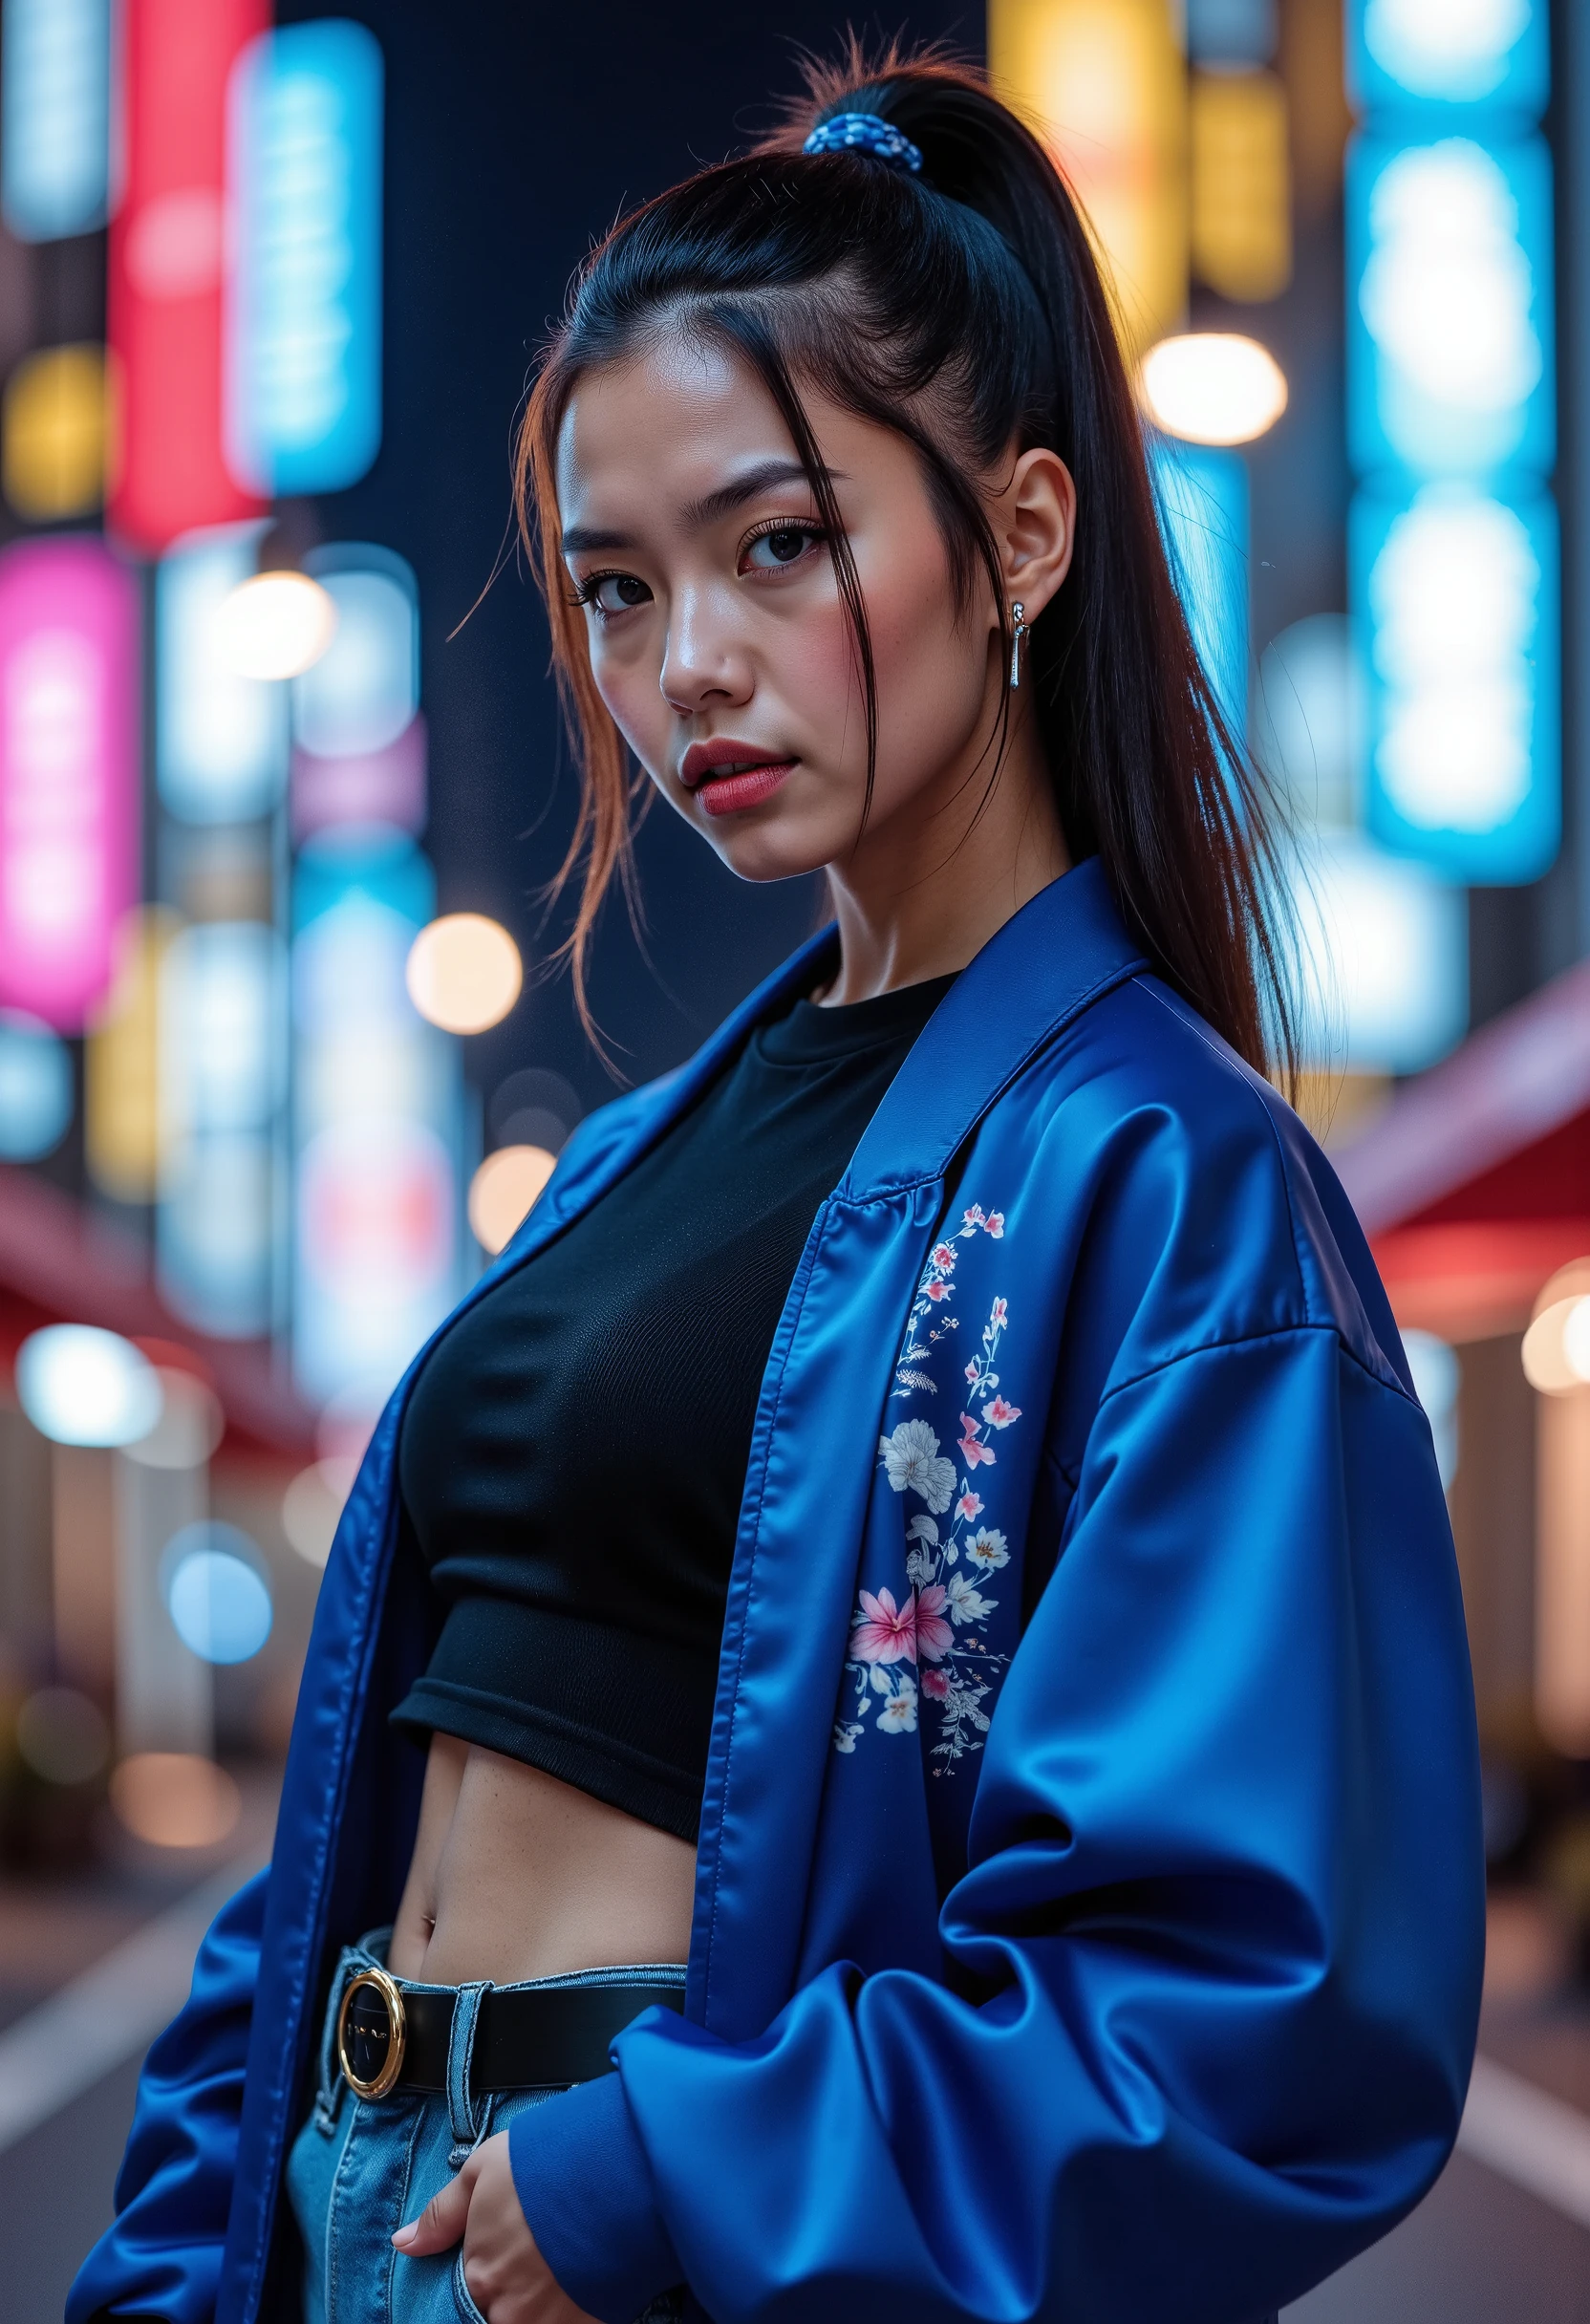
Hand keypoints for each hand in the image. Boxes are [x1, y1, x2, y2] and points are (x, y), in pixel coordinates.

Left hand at [392, 2128, 600, 2323]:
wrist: (618, 2172)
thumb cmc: (544, 2166)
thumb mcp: (482, 2172)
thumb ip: (442, 2215)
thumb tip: (403, 2245)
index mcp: (481, 2277)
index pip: (472, 2295)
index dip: (489, 2275)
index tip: (506, 2256)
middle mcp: (511, 2310)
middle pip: (505, 2313)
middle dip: (517, 2293)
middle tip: (540, 2259)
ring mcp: (553, 2322)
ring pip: (536, 2320)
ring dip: (545, 2302)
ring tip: (563, 2266)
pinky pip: (572, 2323)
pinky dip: (574, 2309)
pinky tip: (585, 2279)